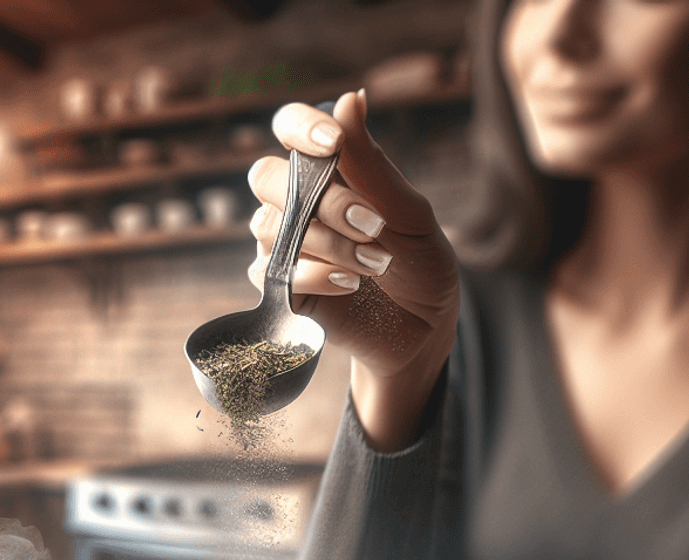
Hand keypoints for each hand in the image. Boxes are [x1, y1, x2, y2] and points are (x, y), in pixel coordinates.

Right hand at [248, 90, 459, 449]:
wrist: (421, 331)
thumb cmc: (420, 265)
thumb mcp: (409, 213)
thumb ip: (373, 166)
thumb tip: (350, 100)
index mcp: (329, 171)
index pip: (289, 128)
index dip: (300, 127)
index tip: (333, 142)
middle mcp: (297, 203)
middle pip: (267, 177)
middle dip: (322, 200)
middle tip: (372, 223)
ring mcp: (283, 246)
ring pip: (273, 227)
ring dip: (330, 243)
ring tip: (375, 263)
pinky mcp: (279, 288)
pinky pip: (273, 271)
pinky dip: (317, 275)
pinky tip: (351, 284)